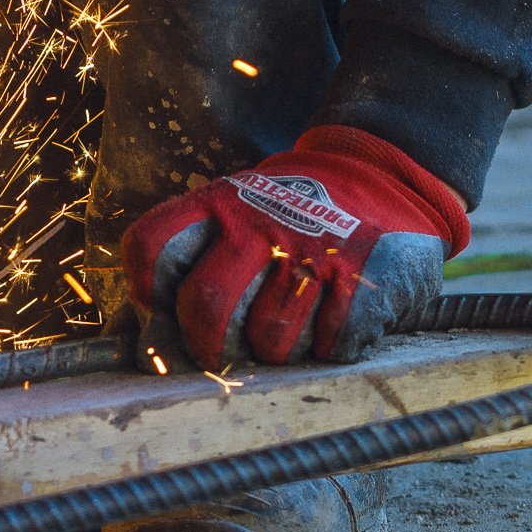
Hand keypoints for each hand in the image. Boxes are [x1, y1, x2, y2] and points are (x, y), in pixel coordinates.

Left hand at [121, 124, 468, 371]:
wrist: (382, 179)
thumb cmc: (291, 220)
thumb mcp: (237, 217)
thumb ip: (190, 267)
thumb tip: (150, 347)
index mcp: (220, 203)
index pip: (152, 247)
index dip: (149, 295)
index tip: (166, 316)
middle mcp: (261, 224)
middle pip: (206, 306)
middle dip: (209, 347)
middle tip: (224, 352)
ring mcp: (313, 251)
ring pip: (269, 338)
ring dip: (277, 352)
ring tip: (291, 326)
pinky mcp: (362, 279)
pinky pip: (329, 346)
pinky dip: (330, 348)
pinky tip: (333, 321)